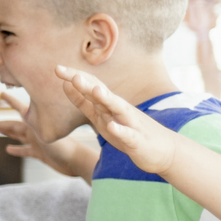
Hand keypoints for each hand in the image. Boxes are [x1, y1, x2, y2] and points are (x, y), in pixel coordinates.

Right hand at [0, 89, 93, 178]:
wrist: (77, 161)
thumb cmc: (69, 146)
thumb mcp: (52, 131)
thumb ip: (44, 118)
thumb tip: (39, 104)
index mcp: (37, 123)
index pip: (20, 109)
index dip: (10, 102)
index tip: (1, 94)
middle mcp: (35, 131)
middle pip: (13, 126)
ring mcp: (37, 141)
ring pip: (17, 135)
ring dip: (5, 133)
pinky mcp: (41, 153)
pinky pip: (26, 150)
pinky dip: (17, 150)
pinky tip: (8, 149)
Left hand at [56, 66, 180, 174]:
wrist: (164, 151)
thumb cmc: (129, 133)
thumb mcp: (101, 118)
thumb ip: (84, 102)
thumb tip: (67, 84)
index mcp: (108, 106)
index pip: (91, 86)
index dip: (74, 78)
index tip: (56, 68)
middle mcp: (119, 110)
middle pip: (102, 93)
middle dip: (86, 84)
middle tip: (70, 75)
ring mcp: (130, 124)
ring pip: (118, 109)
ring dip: (106, 99)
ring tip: (94, 90)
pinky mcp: (138, 140)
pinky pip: (128, 135)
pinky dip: (120, 130)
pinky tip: (113, 127)